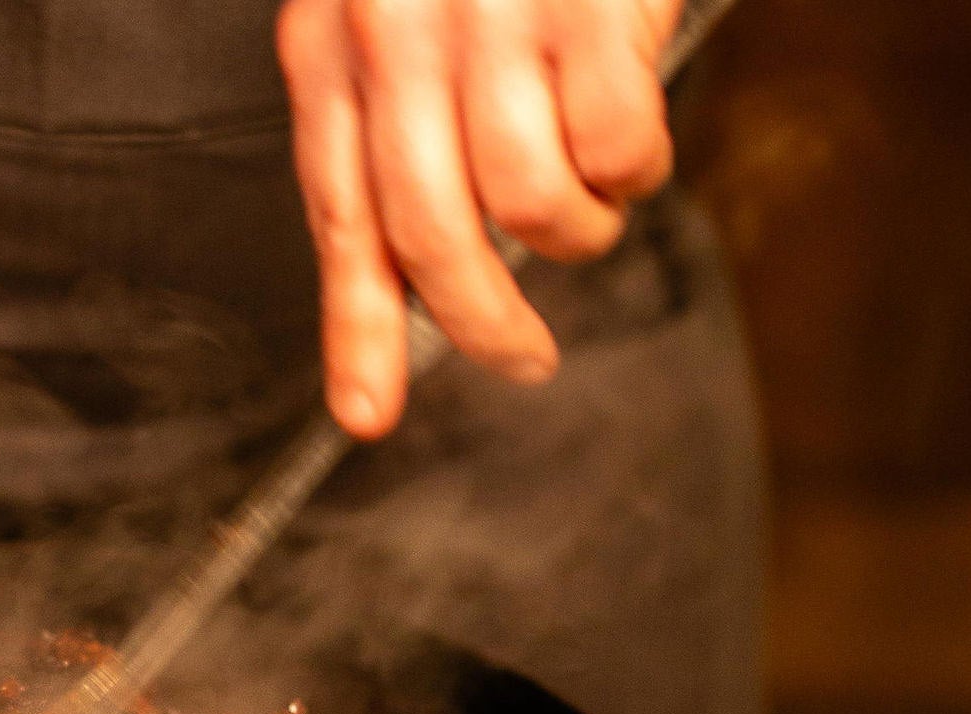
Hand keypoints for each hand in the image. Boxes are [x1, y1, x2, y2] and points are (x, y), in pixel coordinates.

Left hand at [277, 0, 680, 436]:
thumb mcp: (393, 13)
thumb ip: (389, 132)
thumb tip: (408, 282)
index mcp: (334, 44)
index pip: (341, 216)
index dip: (355, 329)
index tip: (365, 416)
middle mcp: (400, 34)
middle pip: (432, 236)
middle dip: (482, 325)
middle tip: (521, 361)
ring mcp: (496, 16)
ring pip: (529, 204)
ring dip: (575, 234)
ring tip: (593, 205)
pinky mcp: (591, 4)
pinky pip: (617, 148)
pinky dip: (635, 168)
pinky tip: (633, 140)